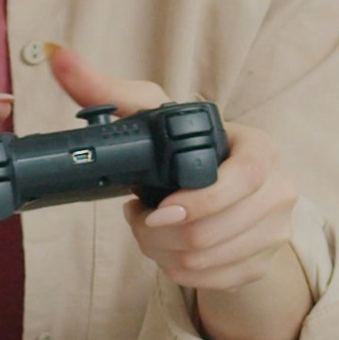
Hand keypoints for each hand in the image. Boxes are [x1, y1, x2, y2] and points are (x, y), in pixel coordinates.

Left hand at [46, 47, 306, 339]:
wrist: (219, 192)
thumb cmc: (183, 147)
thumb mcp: (151, 114)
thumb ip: (105, 90)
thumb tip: (59, 58)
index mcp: (261, 148)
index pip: (244, 180)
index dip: (197, 202)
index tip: (155, 210)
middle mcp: (279, 189)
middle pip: (213, 231)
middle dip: (158, 233)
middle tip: (140, 217)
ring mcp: (275, 231)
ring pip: (206, 260)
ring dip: (161, 251)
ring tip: (150, 228)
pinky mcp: (261, 264)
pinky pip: (210, 281)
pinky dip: (176, 270)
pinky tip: (167, 248)